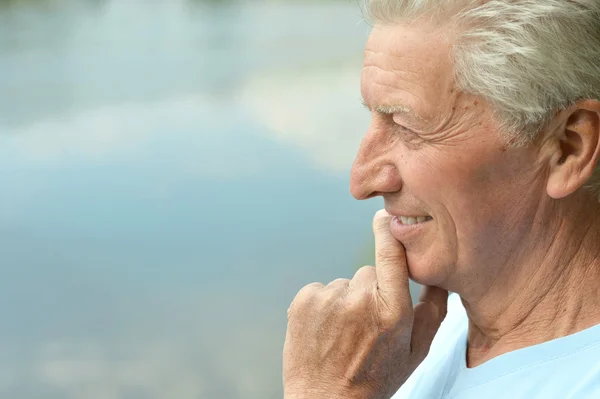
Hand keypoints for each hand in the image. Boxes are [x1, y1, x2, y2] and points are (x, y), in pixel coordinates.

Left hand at [283, 210, 447, 398]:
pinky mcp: (303, 301)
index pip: (391, 253)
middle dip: (370, 290)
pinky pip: (320, 290)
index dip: (387, 229)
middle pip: (368, 271)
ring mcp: (328, 299)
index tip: (385, 215)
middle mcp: (359, 299)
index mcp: (392, 310)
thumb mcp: (416, 352)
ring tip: (343, 333)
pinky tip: (325, 331)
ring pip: (344, 283)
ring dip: (345, 301)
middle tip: (366, 324)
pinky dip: (323, 305)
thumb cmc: (375, 378)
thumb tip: (439, 276)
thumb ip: (433, 311)